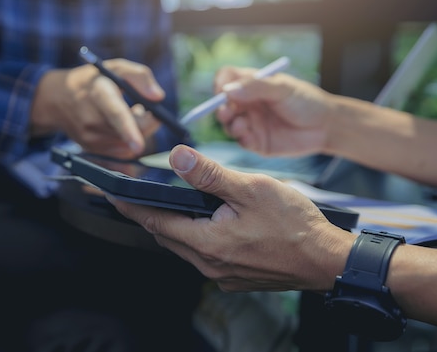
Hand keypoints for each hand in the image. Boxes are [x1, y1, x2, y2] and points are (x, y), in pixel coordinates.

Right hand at [31, 59, 164, 158]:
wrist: (57, 98)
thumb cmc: (93, 80)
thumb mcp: (117, 67)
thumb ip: (141, 76)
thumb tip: (158, 97)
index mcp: (99, 94)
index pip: (116, 115)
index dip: (129, 131)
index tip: (138, 145)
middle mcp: (92, 120)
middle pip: (130, 133)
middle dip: (146, 123)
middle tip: (142, 108)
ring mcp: (90, 138)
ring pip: (129, 144)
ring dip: (137, 131)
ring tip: (126, 113)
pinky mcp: (92, 150)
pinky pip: (122, 152)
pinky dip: (128, 141)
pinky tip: (119, 126)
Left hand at [109, 145, 353, 291]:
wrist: (326, 260)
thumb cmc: (294, 224)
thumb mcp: (251, 188)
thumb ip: (210, 174)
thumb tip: (177, 158)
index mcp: (208, 242)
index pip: (155, 222)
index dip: (131, 207)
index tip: (111, 196)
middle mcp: (209, 263)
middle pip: (167, 237)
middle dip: (149, 217)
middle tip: (135, 199)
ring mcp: (222, 274)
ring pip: (185, 247)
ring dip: (174, 228)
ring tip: (169, 208)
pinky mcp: (235, 277)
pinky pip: (204, 256)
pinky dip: (196, 238)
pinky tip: (207, 225)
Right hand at [214, 67, 333, 156]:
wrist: (325, 126)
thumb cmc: (306, 101)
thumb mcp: (282, 89)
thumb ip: (255, 87)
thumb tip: (227, 90)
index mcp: (251, 84)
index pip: (226, 78)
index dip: (221, 83)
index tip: (222, 91)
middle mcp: (247, 103)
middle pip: (222, 103)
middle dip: (221, 108)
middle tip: (227, 112)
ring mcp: (251, 122)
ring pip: (229, 123)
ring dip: (229, 124)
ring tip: (241, 124)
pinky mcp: (256, 141)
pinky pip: (241, 140)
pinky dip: (240, 138)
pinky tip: (247, 136)